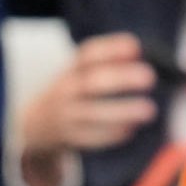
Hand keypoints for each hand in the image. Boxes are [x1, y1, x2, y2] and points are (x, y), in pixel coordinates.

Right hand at [20, 33, 157, 185]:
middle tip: (150, 77)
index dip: (111, 49)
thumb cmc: (74, 91)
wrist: (35, 124)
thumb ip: (109, 61)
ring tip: (149, 110)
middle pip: (92, 82)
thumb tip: (140, 50)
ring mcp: (65, 114)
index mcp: (73, 68)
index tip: (136, 47)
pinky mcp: (68, 137)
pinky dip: (111, 134)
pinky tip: (131, 129)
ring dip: (122, 112)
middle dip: (121, 79)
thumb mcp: (82, 72)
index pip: (88, 54)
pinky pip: (89, 137)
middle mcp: (67, 89)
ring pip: (92, 113)